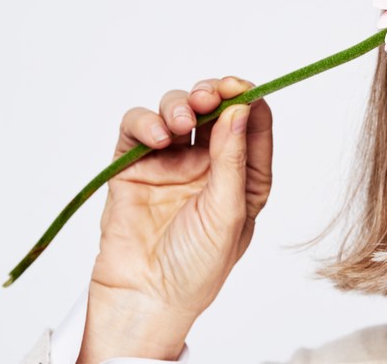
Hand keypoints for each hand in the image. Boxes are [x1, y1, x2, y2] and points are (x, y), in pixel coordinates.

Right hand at [78, 76, 272, 362]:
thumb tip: (241, 109)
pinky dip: (144, 122)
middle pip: (213, 108)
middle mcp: (210, 164)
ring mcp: (171, 163)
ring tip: (180, 124)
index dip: (248, 98)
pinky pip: (137, 129)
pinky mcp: (134, 166)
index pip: (252, 124)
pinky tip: (156, 137)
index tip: (241, 86)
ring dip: (179, 106)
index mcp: (244, 175)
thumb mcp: (228, 213)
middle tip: (208, 96)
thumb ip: (233, 160)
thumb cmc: (197, 267)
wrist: (146, 299)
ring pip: (176, 110)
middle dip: (212, 94)